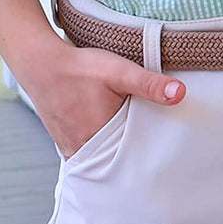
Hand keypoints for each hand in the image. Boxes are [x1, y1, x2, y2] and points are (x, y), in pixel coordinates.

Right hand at [0, 0, 184, 160]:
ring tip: (133, 150)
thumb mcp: (119, 70)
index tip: (163, 152)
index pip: (134, 155)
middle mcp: (85, 149)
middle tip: (153, 155)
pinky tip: (109, 142)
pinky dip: (99, 151)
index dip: (149, 153)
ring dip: (115, 154)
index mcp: (101, 137)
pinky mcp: (65, 142)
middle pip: (117, 160)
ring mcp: (72, 148)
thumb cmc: (80, 67)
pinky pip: (87, 154)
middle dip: (133, 158)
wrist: (41, 64)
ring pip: (101, 158)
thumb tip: (181, 93)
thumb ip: (149, 83)